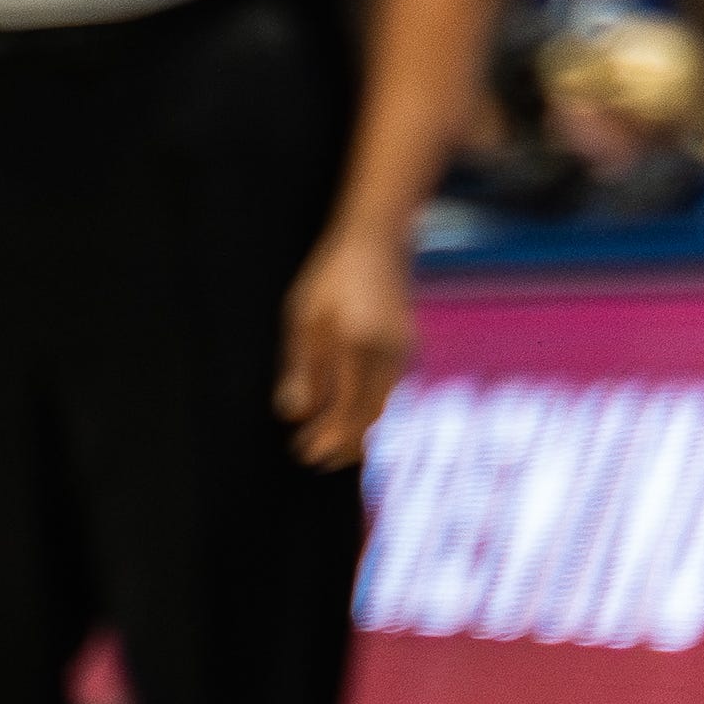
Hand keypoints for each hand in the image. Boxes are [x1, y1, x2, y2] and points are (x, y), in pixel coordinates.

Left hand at [276, 220, 419, 468]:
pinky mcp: (408, 349)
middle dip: (345, 444)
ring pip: (384, 406)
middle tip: (316, 461)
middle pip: (372, 415)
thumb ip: (302, 369)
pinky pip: (390, 391)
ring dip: (358, 430)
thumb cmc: (333, 276)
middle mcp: (391, 354)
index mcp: (360, 345)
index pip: (347, 407)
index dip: (327, 437)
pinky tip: (352, 415)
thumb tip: (295, 414)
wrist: (377, 242)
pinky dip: (370, 411)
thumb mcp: (305, 319)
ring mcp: (405, 351)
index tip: (304, 454)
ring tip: (332, 446)